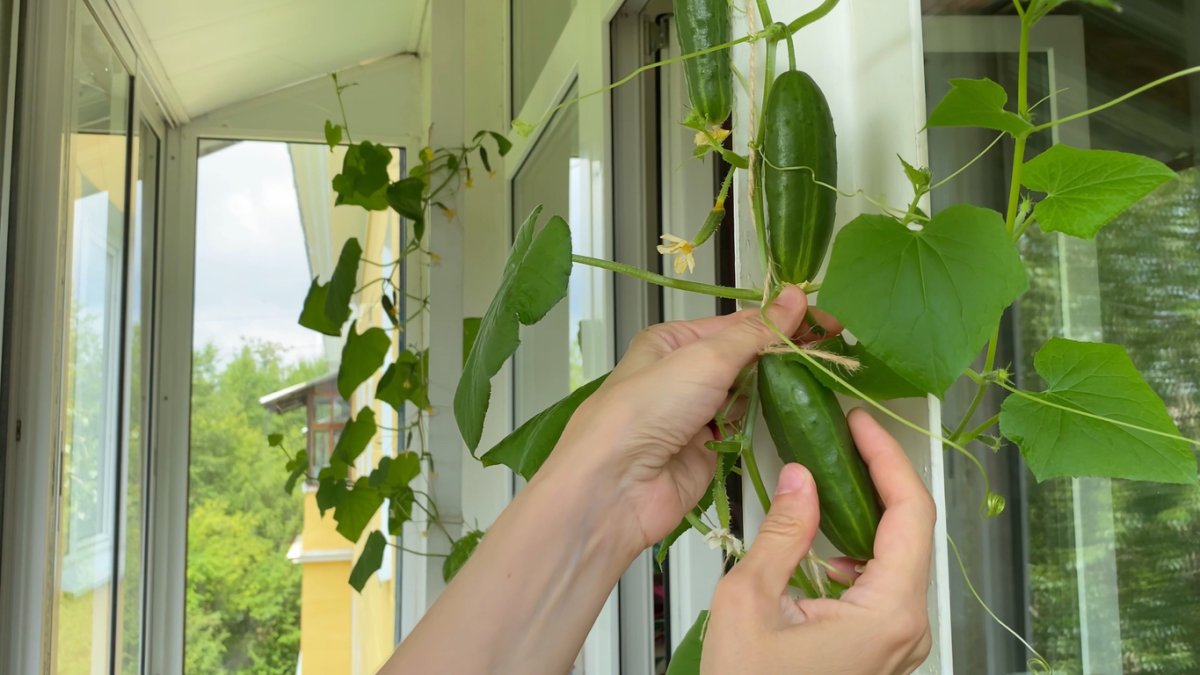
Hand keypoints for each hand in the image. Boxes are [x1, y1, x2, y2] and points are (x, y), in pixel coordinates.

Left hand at [536, 285, 822, 552]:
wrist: (615, 487)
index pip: (738, 324)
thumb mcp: (704, 358)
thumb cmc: (646, 411)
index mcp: (672, 342)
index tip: (827, 321)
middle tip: (836, 349)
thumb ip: (756, 333)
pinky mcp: (708, 452)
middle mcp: (683, 375)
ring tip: (826, 375)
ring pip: (748, 394)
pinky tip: (799, 411)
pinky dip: (769, 421)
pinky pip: (745, 429)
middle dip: (785, 352)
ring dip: (781, 387)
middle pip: (745, 358)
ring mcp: (696, 415)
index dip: (783, 320)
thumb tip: (794, 296)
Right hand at [701, 410, 935, 674]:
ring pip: (895, 557)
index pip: (910, 513)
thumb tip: (799, 479)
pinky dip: (854, 551)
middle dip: (876, 477)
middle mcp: (907, 627)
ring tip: (827, 478)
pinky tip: (819, 542)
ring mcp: (897, 641)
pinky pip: (880, 585)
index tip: (860, 424)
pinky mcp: (880, 648)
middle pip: (909, 530)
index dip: (887, 457)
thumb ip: (782, 532)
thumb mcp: (751, 601)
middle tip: (844, 437)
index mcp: (888, 613)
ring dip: (863, 513)